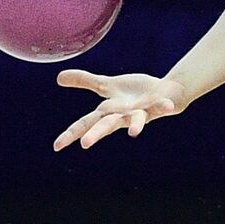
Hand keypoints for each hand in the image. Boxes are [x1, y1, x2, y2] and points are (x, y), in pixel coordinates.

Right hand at [53, 70, 186, 150]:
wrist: (165, 94)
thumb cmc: (134, 94)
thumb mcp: (107, 85)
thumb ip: (85, 81)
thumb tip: (58, 77)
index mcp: (109, 111)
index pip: (86, 123)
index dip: (71, 134)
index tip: (56, 146)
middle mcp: (123, 116)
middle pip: (107, 125)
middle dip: (97, 134)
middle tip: (84, 144)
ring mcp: (141, 112)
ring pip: (136, 120)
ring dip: (135, 125)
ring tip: (133, 132)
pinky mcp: (158, 106)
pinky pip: (161, 106)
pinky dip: (163, 106)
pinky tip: (168, 106)